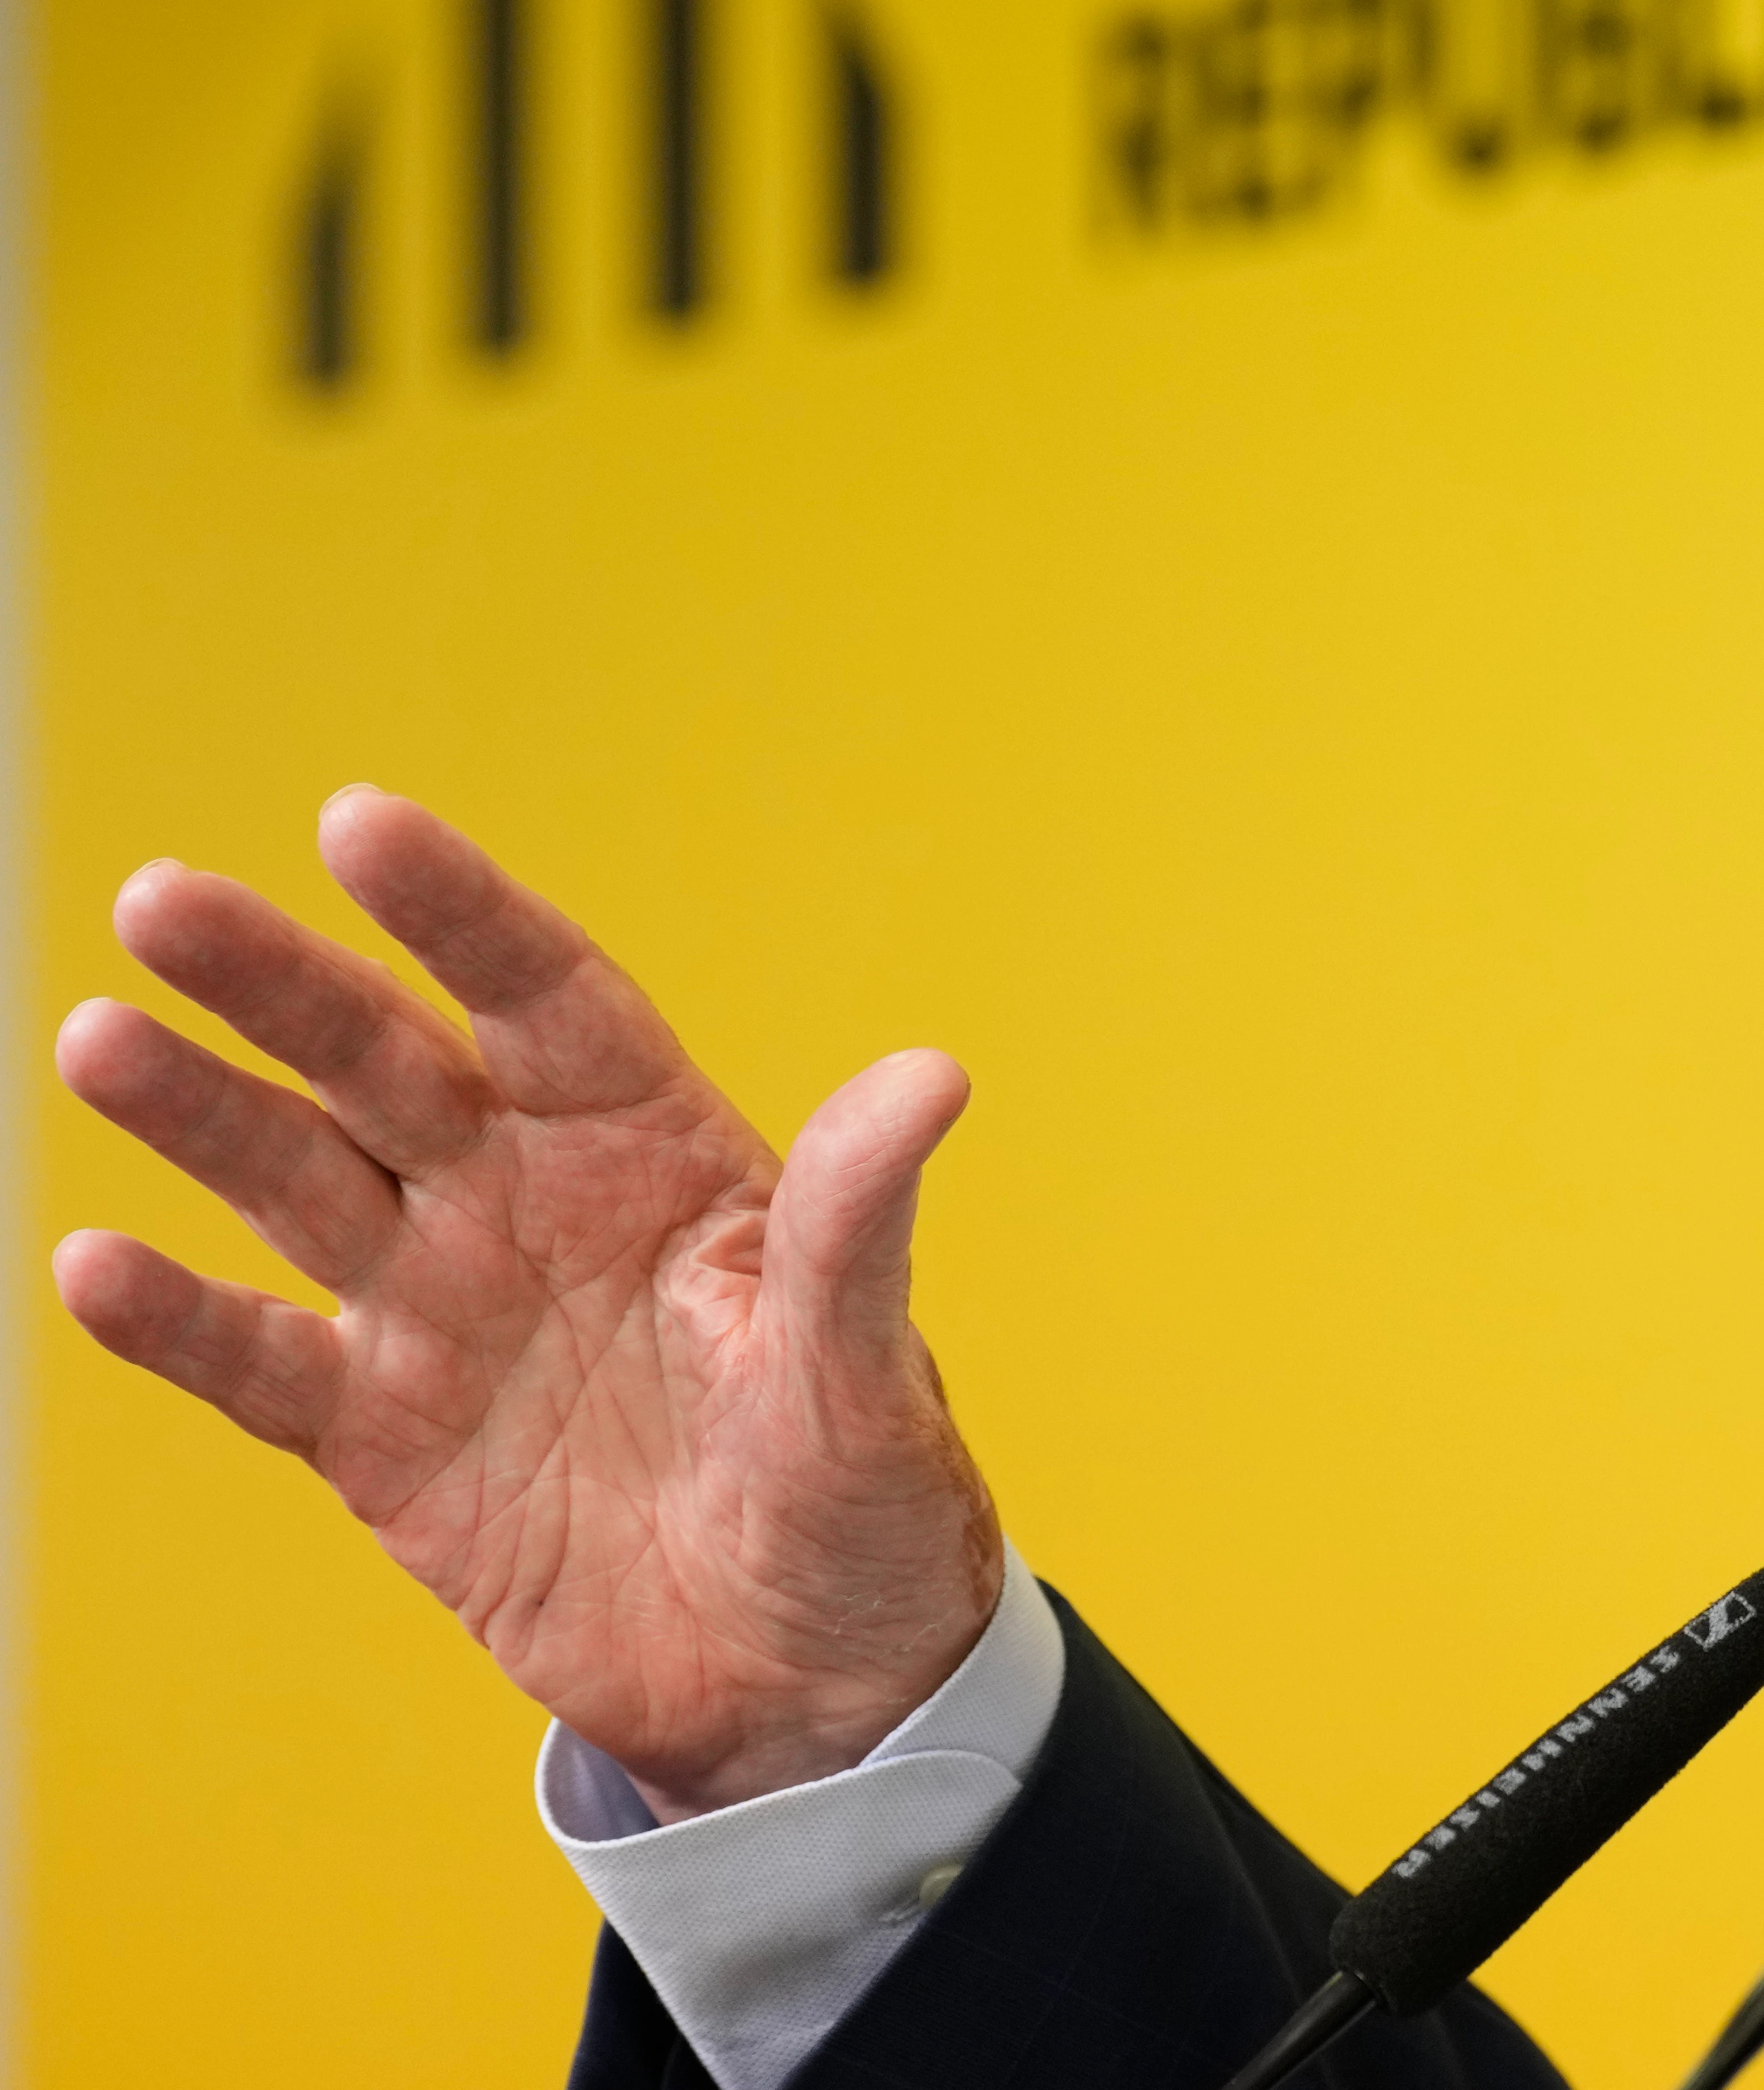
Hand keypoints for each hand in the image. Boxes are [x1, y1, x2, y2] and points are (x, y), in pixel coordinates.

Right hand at [50, 789, 1001, 1819]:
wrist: (810, 1675)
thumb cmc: (860, 1498)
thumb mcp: (865, 1363)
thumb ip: (856, 1225)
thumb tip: (929, 1080)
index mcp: (654, 1153)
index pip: (543, 997)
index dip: (458, 912)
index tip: (360, 823)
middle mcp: (529, 1205)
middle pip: (386, 1065)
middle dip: (279, 985)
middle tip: (165, 904)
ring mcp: (442, 1315)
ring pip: (296, 1181)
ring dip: (200, 1116)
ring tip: (100, 1039)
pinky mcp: (382, 1440)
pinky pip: (264, 1362)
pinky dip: (181, 1322)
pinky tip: (99, 1265)